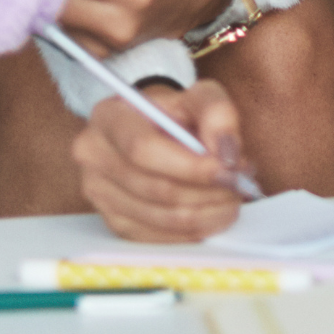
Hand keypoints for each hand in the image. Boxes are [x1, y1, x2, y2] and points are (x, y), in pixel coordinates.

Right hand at [72, 78, 250, 240]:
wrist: (152, 127)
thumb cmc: (175, 112)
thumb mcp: (199, 96)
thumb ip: (217, 113)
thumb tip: (227, 154)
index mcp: (109, 117)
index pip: (143, 149)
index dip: (189, 166)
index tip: (228, 171)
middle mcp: (94, 156)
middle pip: (153, 188)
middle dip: (206, 193)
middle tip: (239, 187)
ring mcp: (99, 193)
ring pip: (158, 217)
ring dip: (205, 214)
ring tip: (231, 199)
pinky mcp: (112, 221)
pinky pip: (157, 237)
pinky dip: (192, 230)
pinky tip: (211, 214)